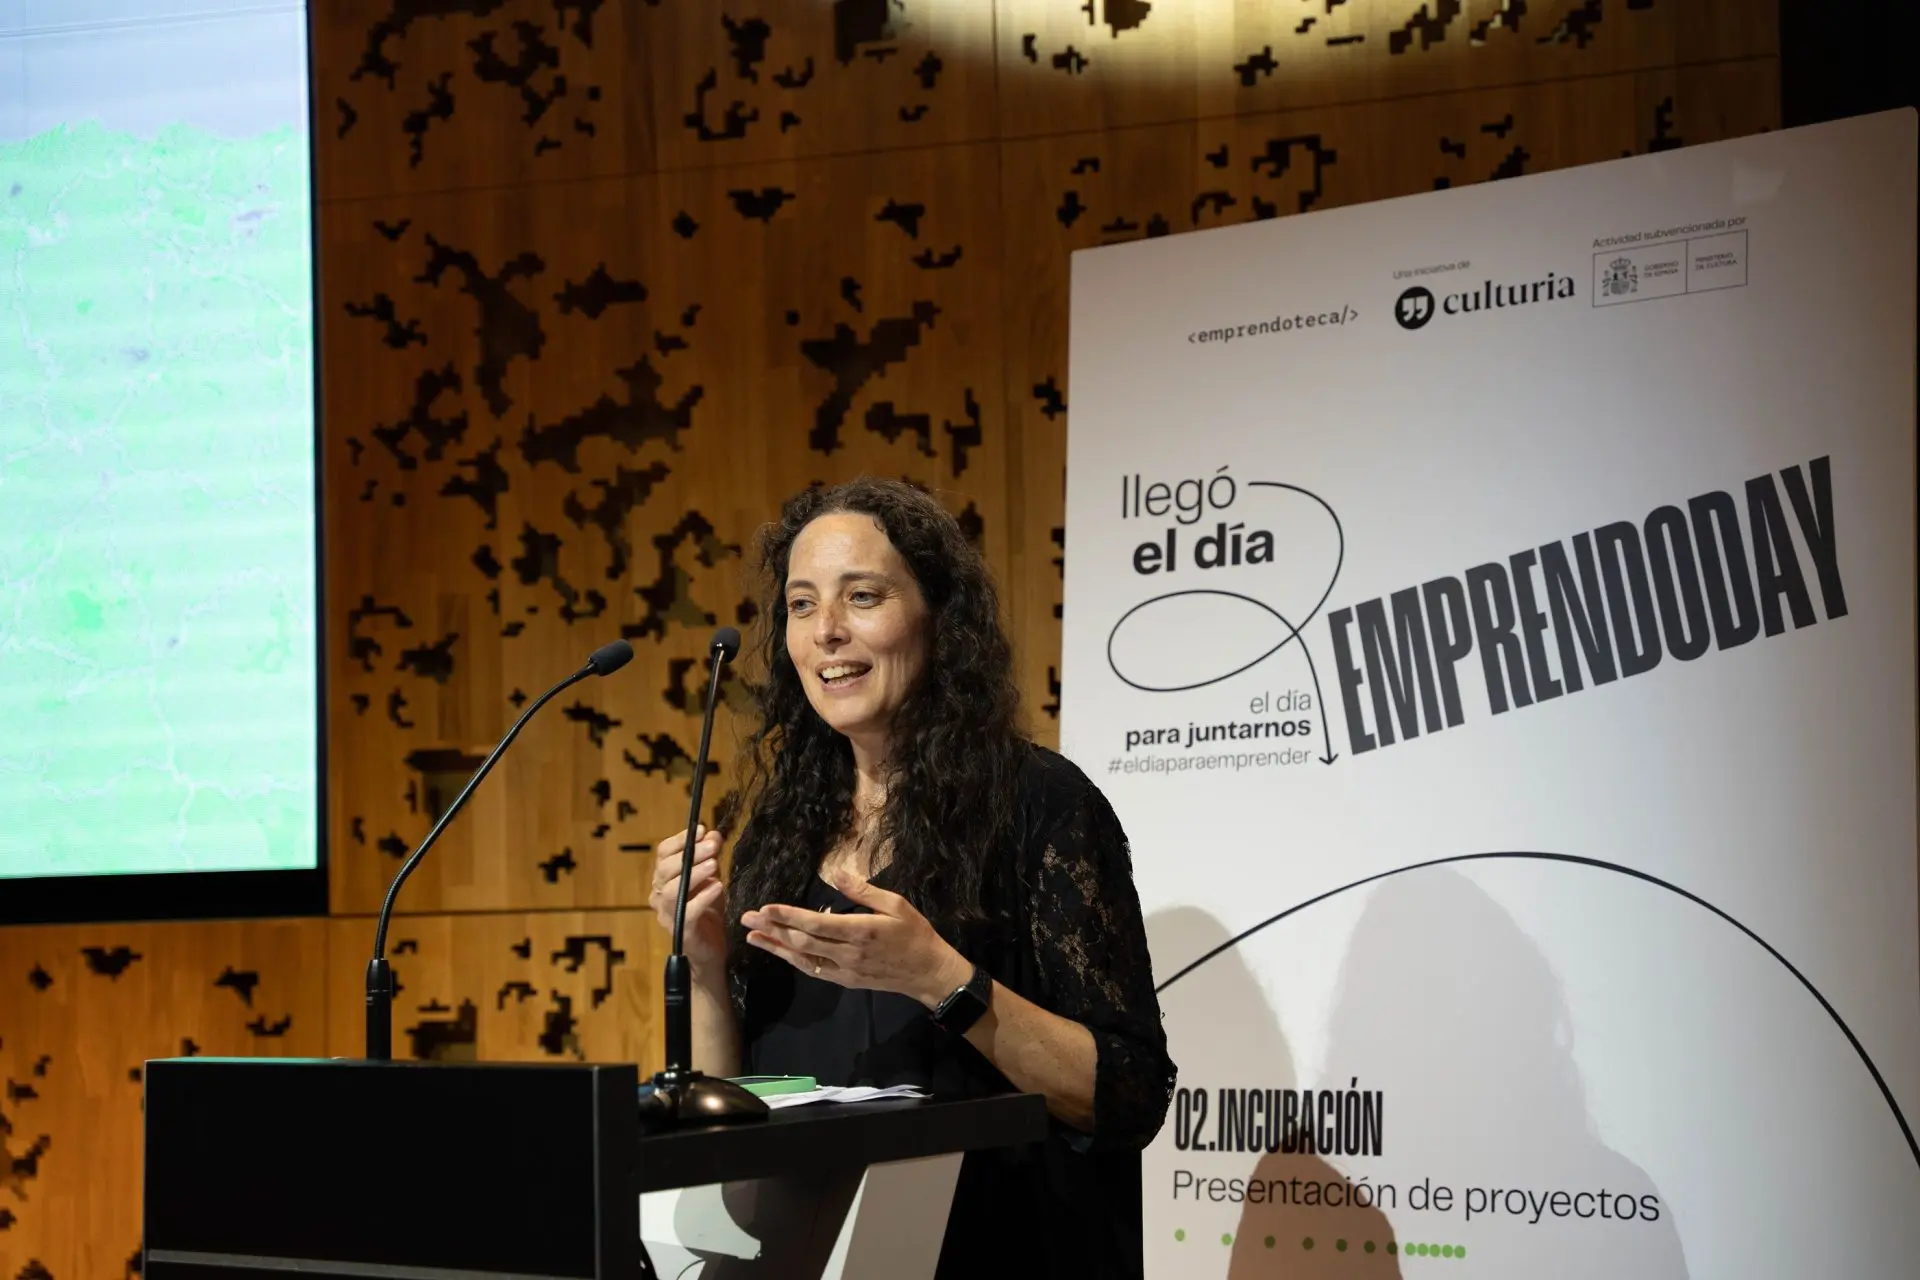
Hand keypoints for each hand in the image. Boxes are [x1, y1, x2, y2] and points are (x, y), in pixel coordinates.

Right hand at [649, 824, 727, 974]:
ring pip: (671, 890)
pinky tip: (717, 888)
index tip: (701, 830)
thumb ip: (710, 858)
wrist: (711, 949)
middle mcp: (658, 896)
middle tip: (712, 846)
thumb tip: (713, 834)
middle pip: (665, 869)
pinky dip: (702, 897)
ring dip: (694, 874)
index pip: (663, 854)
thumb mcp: (711, 879)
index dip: (680, 840)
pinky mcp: (680, 931)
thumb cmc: (707, 912)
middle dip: (691, 854)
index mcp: (663, 880)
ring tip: (714, 864)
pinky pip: (687, 911)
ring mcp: (666, 915)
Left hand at [741, 872, 972, 1008]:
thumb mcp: (897, 904)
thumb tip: (838, 874)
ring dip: (775, 947)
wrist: (928, 973)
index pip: (815, 924)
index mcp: (860, 931)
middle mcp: (847, 954)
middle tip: (747, 918)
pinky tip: (779, 951)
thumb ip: (864, 891)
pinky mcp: (845, 981)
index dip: (787, 916)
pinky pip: (813, 970)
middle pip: (801, 941)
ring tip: (752, 936)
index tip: (765, 907)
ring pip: (802, 959)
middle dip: (772, 929)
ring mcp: (844, 971)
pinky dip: (793, 960)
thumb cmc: (915, 934)